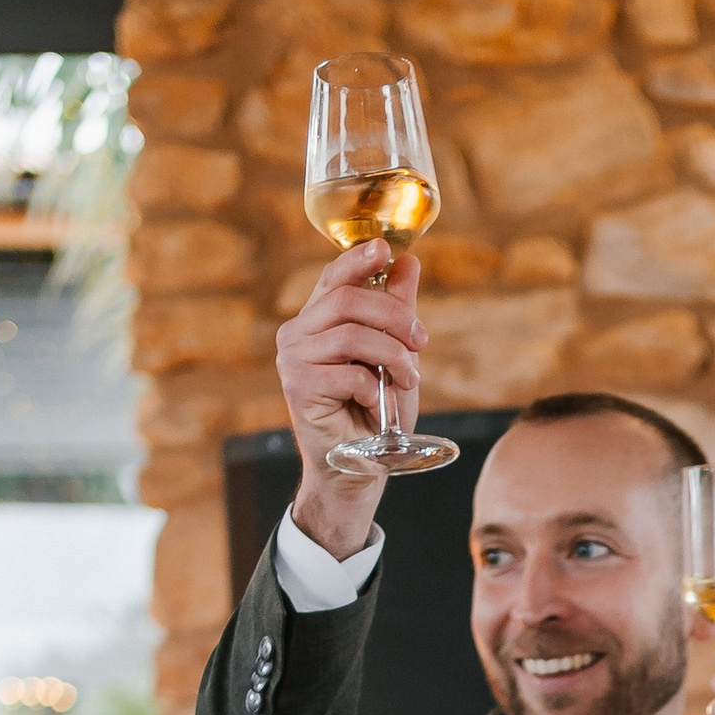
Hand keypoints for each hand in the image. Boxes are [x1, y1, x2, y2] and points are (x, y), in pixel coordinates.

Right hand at [276, 243, 424, 558]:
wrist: (357, 467)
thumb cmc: (373, 411)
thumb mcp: (394, 355)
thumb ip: (396, 310)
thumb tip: (408, 264)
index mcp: (316, 320)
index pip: (334, 279)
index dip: (358, 260)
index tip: (385, 247)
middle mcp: (297, 334)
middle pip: (348, 301)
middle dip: (395, 317)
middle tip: (421, 340)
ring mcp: (294, 361)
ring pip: (352, 336)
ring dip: (392, 356)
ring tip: (409, 378)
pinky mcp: (299, 389)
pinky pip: (349, 374)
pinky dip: (376, 390)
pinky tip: (380, 406)